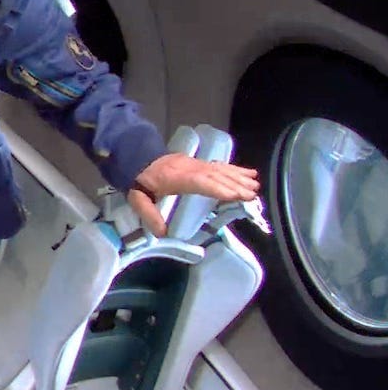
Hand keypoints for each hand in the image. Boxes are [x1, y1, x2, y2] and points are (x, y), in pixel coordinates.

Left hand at [127, 152, 259, 236]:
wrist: (135, 156)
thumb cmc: (137, 180)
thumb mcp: (138, 199)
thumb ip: (149, 215)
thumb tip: (162, 233)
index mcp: (176, 177)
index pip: (201, 182)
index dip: (219, 188)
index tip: (236, 195)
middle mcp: (189, 168)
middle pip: (215, 175)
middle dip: (235, 184)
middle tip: (253, 193)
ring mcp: (193, 163)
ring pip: (219, 169)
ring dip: (238, 176)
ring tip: (255, 184)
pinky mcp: (195, 161)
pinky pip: (217, 164)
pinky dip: (233, 168)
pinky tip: (246, 172)